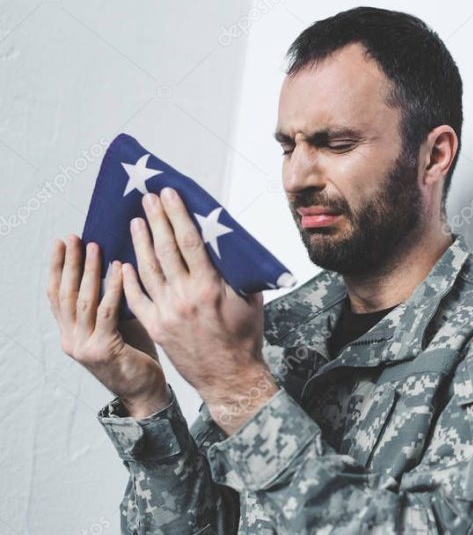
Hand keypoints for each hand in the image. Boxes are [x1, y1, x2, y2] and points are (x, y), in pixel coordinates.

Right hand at [47, 235, 169, 417]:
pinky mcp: (104, 350)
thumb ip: (109, 303)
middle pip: (65, 294)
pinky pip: (106, 313)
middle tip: (75, 237)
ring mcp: (84, 346)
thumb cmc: (136, 355)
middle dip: (70, 263)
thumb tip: (117, 264)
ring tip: (96, 247)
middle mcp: (71, 339)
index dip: (57, 267)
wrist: (145, 393)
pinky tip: (119, 270)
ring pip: (83, 301)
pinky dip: (112, 289)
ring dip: (89, 271)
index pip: (56, 295)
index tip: (61, 242)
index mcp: (70, 333)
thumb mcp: (116, 326)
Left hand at [121, 187, 274, 433]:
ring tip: (136, 222)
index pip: (190, 241)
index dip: (177, 215)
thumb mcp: (250, 299)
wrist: (229, 376)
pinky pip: (137, 298)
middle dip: (156, 220)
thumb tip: (227, 244)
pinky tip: (124, 263)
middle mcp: (185, 296)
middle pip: (165, 249)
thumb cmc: (245, 336)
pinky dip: (129, 279)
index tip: (169, 195)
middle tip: (147, 199)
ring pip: (148, 269)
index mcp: (211, 286)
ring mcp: (167, 312)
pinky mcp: (156, 326)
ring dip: (140, 243)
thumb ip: (237, 271)